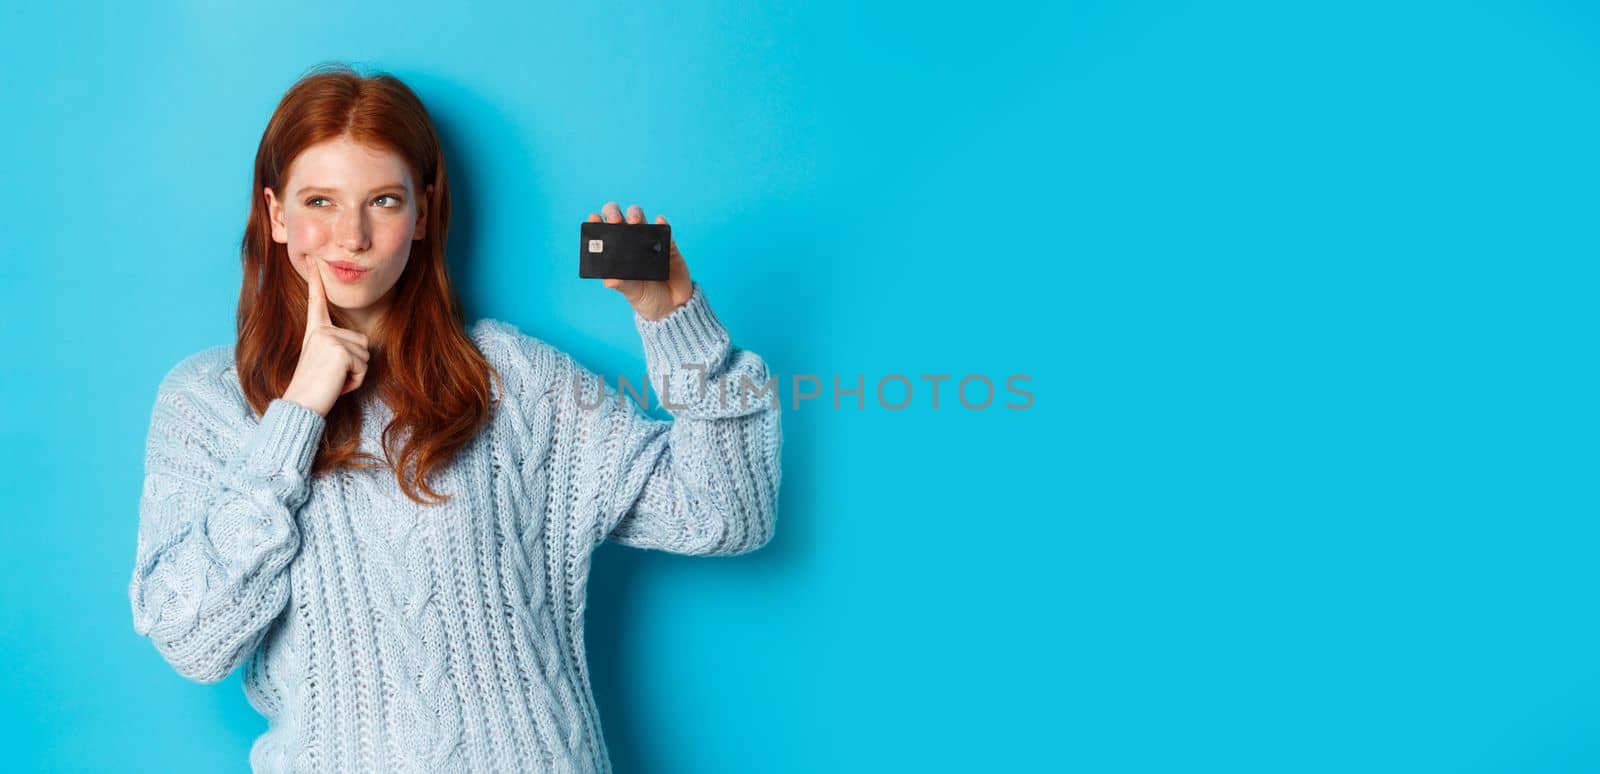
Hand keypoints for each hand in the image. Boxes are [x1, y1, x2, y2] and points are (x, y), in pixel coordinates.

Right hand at [281, 255, 370, 417]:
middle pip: (362, 342)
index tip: (312, 261)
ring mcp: (331, 339)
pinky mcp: (341, 352)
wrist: (301, 404)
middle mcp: (322, 331)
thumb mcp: (325, 361)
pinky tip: (337, 384)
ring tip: (333, 380)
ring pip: (366, 356)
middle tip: (331, 376)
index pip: (317, 302)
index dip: (315, 281)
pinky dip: (356, 382)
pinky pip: (364, 368)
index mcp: (316, 331)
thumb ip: (338, 347)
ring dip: (356, 374)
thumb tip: (360, 343)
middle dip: (356, 365)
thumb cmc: (315, 388)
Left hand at [588, 201, 692, 320]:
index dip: (597, 223)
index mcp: (616, 254)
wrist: (673, 305)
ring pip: (640, 218)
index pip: (603, 233)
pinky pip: (663, 229)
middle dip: (614, 213)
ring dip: (635, 213)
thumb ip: (622, 285)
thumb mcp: (632, 293)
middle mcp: (630, 243)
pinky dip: (661, 223)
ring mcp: (649, 242)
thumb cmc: (647, 298)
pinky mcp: (667, 244)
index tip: (594, 218)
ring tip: (635, 220)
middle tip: (615, 221)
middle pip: (619, 219)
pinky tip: (659, 221)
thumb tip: (608, 281)